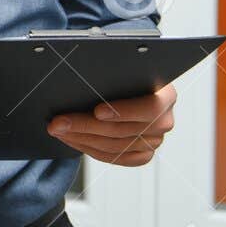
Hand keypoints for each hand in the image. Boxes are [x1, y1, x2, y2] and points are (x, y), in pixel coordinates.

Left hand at [48, 83, 176, 165]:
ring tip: (58, 130)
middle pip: (123, 130)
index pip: (149, 108)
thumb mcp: (124, 69)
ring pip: (115, 146)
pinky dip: (90, 149)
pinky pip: (115, 158)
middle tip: (59, 122)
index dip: (122, 111)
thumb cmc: (125, 75)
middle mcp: (164, 121)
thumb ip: (113, 74)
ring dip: (81, 138)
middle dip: (85, 126)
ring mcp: (155, 141)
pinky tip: (72, 139)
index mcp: (167, 95)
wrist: (132, 88)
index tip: (96, 111)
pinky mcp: (143, 155)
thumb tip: (83, 75)